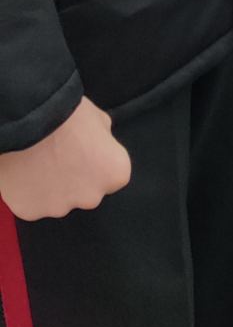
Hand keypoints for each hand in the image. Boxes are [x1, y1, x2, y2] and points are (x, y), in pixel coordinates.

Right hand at [0, 98, 130, 219]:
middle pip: (86, 192)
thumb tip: (98, 145)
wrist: (28, 120)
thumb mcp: (99, 119)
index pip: (111, 175)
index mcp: (115, 174)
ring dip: (51, 188)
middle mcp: (92, 198)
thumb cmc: (69, 114)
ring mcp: (60, 208)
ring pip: (58, 200)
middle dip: (76, 179)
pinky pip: (32, 204)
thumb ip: (103, 141)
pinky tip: (23, 172)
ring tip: (38, 162)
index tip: (83, 149)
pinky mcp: (30, 212)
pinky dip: (28, 193)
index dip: (97, 161)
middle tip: (59, 156)